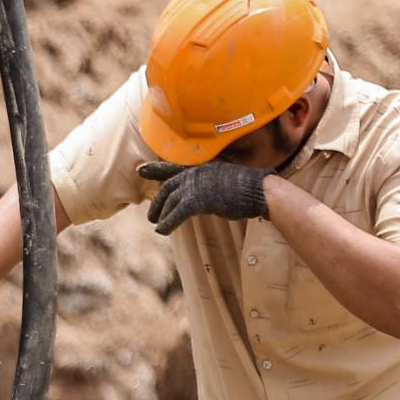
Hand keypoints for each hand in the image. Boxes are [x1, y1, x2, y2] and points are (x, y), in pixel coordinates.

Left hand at [138, 160, 267, 234]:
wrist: (259, 190)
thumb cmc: (247, 188)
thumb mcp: (223, 180)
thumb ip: (208, 184)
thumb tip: (199, 196)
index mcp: (201, 168)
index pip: (174, 168)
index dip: (156, 169)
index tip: (140, 170)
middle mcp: (196, 173)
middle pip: (167, 187)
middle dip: (158, 202)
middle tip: (151, 215)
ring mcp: (196, 185)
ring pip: (170, 201)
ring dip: (161, 214)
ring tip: (157, 225)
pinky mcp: (198, 200)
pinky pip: (177, 213)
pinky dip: (168, 223)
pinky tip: (162, 231)